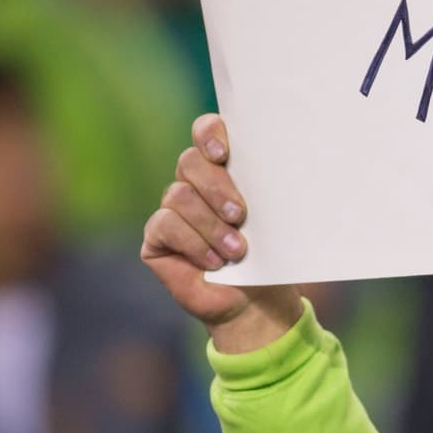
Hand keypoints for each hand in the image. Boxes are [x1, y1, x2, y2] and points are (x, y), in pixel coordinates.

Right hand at [140, 115, 302, 349]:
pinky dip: (195, 244)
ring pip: (179, 195)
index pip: (206, 131)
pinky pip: (167, 225)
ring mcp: (171, 209)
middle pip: (190, 162)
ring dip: (211, 225)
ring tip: (237, 250)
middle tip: (240, 214)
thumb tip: (275, 163)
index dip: (209, 133)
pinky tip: (215, 261)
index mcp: (221, 169)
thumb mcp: (271, 218)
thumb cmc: (267, 255)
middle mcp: (192, 184)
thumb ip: (263, 187)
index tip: (224, 153)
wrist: (255, 301)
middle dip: (216, 187)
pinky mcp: (156, 238)